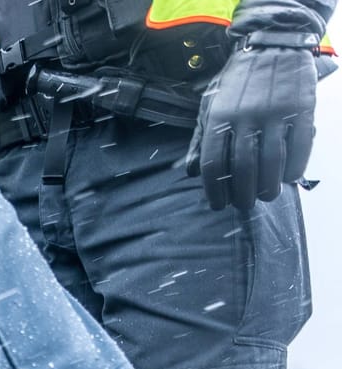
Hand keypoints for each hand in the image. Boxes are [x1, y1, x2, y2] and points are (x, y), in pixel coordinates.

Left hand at [185, 44, 317, 210]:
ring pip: (271, 161)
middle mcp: (245, 116)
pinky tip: (289, 178)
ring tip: (266, 196)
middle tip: (244, 204)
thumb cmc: (238, 80)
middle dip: (243, 193)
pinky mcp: (301, 108)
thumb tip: (189, 172)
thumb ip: (200, 137)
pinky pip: (299, 146)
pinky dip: (295, 167)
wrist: (273, 44)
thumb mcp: (210, 104)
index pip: (212, 163)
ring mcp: (274, 112)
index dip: (214, 189)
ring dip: (268, 186)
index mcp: (218, 117)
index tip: (218, 204)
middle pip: (242, 167)